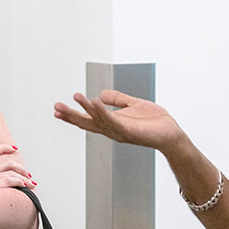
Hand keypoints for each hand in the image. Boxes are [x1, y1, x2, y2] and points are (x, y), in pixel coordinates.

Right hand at [0, 143, 34, 193]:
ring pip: (11, 171)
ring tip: (30, 184)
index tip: (13, 148)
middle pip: (6, 162)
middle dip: (20, 167)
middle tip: (27, 174)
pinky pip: (12, 180)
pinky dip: (21, 182)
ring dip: (24, 177)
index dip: (2, 147)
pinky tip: (25, 187)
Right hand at [54, 90, 184, 153]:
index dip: (73, 115)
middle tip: (56, 107)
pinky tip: (95, 102)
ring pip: (98, 120)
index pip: (88, 119)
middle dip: (71, 115)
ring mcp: (120, 132)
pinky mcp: (130, 132)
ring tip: (76, 97)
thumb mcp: (133, 104)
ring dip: (86, 109)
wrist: (172, 134)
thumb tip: (101, 94)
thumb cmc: (155, 122)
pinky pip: (113, 121)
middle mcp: (112, 130)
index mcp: (112, 123)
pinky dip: (103, 112)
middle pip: (88, 123)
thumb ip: (118, 99)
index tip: (57, 110)